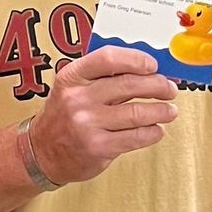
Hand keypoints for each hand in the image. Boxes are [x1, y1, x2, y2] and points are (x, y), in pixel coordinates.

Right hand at [27, 46, 176, 184]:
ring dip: (161, 111)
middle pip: (130, 85)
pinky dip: (153, 132)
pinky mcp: (98, 147)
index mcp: (72, 77)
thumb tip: (147, 71)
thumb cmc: (64, 117)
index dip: (136, 59)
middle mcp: (78, 99)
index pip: (109, 58)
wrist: (42, 152)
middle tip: (169, 89)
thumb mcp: (73, 88)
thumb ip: (103, 77)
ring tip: (169, 111)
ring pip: (138, 112)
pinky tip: (156, 129)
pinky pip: (136, 137)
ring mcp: (88, 124)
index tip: (153, 65)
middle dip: (158, 85)